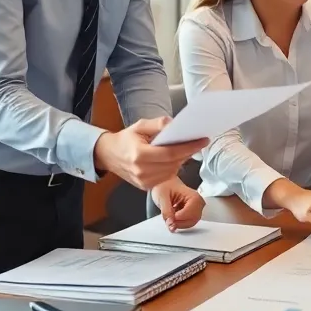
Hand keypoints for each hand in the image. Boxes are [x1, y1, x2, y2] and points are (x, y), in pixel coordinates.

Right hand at [92, 118, 207, 189]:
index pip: (170, 153)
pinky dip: (173, 168)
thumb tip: (174, 124)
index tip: (202, 141)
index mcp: (139, 155)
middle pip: (174, 163)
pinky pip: (166, 177)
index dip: (188, 147)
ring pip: (172, 172)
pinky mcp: (145, 186)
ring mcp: (143, 181)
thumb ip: (158, 125)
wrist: (108, 155)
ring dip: (182, 160)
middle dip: (188, 152)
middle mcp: (141, 171)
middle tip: (197, 142)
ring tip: (187, 149)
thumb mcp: (139, 126)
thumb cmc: (125, 139)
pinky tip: (174, 158)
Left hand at [151, 178, 204, 230]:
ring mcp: (196, 208)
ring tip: (170, 216)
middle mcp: (198, 202)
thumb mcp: (162, 197)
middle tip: (168, 220)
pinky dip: (179, 222)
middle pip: (192, 220)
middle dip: (179, 222)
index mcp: (193, 196)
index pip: (190, 213)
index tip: (169, 218)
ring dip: (179, 223)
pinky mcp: (192, 212)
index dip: (178, 218)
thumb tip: (170, 223)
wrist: (163, 182)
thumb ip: (166, 211)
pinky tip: (173, 215)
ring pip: (190, 223)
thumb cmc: (164, 185)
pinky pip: (188, 222)